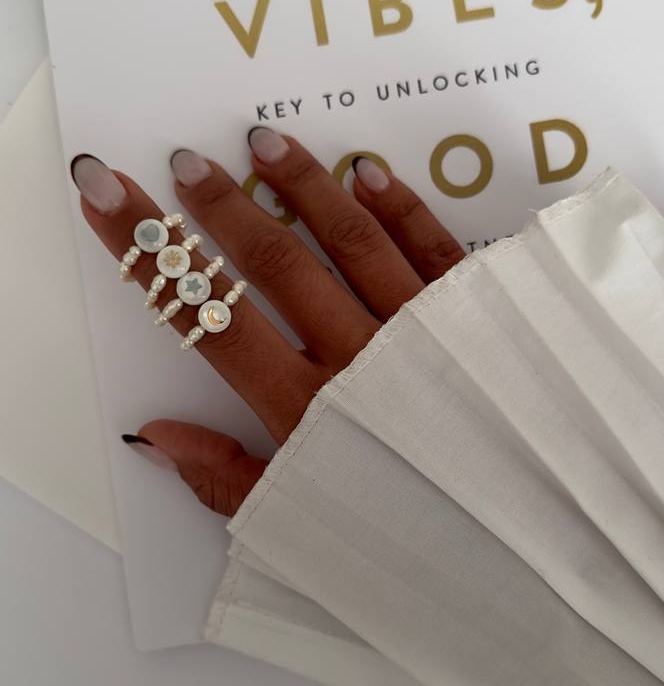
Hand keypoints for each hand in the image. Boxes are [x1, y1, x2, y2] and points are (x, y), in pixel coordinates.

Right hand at [72, 127, 464, 515]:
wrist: (534, 543)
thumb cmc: (411, 542)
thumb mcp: (306, 526)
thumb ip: (227, 480)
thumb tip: (153, 437)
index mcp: (305, 412)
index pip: (206, 318)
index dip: (147, 256)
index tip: (108, 196)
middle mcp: (358, 360)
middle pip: (271, 264)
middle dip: (216, 207)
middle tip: (184, 162)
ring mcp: (422, 331)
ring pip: (350, 241)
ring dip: (303, 187)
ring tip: (263, 142)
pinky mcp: (481, 317)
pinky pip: (432, 248)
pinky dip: (399, 207)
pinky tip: (367, 172)